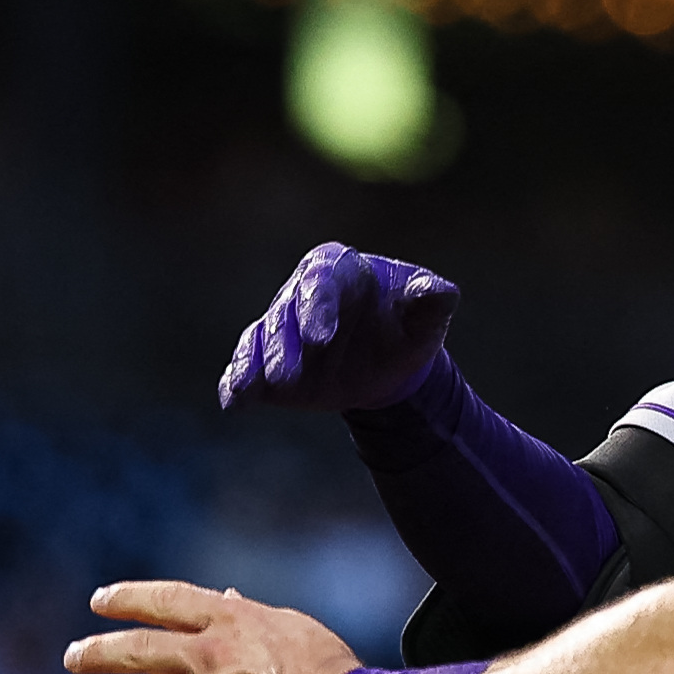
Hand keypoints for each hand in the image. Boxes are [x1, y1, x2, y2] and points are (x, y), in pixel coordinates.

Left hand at [64, 581, 358, 673]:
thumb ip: (253, 616)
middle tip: (74, 656)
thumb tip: (227, 598)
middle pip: (139, 649)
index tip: (100, 601)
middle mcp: (210, 655)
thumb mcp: (295, 629)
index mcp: (233, 621)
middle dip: (100, 652)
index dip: (129, 598)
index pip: (168, 600)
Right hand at [218, 243, 457, 412]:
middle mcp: (301, 293)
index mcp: (339, 270)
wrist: (388, 363)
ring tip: (260, 388)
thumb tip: (439, 292)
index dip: (317, 307)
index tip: (320, 338)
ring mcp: (280, 328)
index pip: (321, 279)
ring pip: (260, 341)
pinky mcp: (264, 360)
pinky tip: (234, 402)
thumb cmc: (407, 326)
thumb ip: (432, 302)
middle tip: (288, 375)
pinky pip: (243, 368)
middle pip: (284, 313)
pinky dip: (237, 384)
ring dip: (258, 366)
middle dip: (283, 344)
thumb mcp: (427, 317)